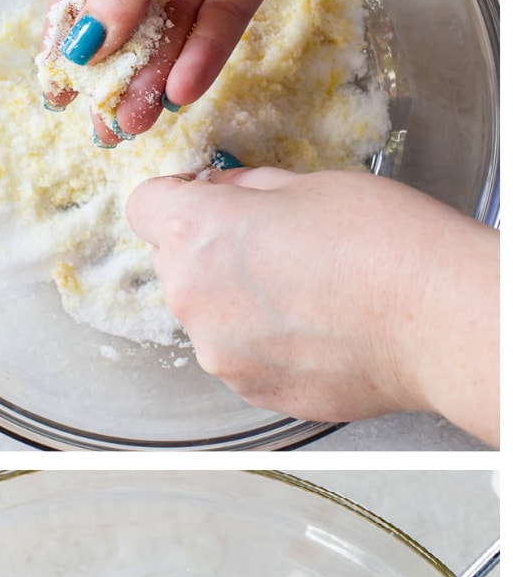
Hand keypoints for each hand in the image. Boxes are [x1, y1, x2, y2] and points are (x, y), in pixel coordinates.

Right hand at [45, 0, 499, 142]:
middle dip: (117, 66)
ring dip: (157, 71)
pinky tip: (184, 88)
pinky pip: (221, 18)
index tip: (56, 86)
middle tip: (104, 123)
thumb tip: (84, 44)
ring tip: (140, 119)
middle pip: (130, 6)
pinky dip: (204, 53)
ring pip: (176, 21)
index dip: (69, 30)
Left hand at [124, 167, 498, 440]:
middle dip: (210, 251)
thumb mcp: (309, 184)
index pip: (144, 205)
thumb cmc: (382, 242)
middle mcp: (191, 298)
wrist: (432, 321)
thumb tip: (220, 192)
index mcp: (196, 233)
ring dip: (237, 302)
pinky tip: (314, 329)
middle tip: (274, 243)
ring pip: (207, 315)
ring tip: (305, 293)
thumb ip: (247, 191)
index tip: (205, 198)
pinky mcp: (247, 391)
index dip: (175, 197)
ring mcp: (216, 353)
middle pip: (174, 264)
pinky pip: (239, 356)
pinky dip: (264, 343)